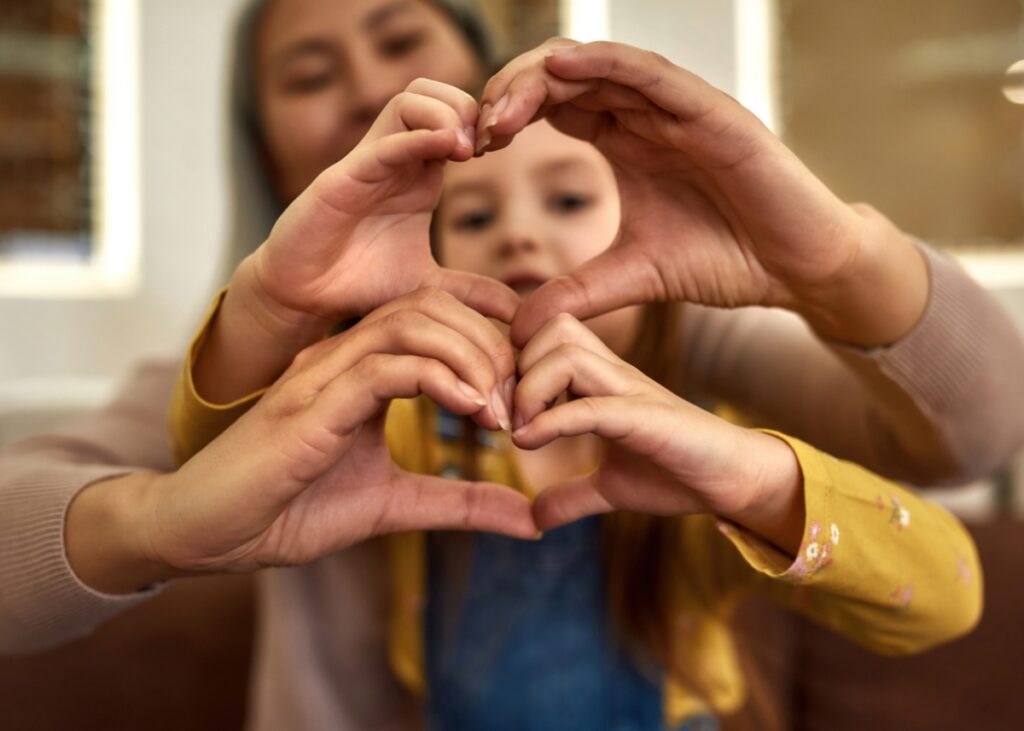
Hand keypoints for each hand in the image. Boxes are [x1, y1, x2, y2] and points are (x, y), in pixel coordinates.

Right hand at [150, 288, 531, 577]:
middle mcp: (342, 358)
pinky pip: (384, 365)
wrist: (205, 533)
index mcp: (361, 370)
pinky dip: (437, 379)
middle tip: (521, 402)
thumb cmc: (287, 511)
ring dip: (470, 358)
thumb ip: (458, 503)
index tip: (522, 399)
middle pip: (432, 307)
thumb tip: (528, 519)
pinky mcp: (309, 405)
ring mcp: (323, 375)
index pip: (437, 321)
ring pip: (411, 323)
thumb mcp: (394, 506)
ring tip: (500, 410)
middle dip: (490, 346)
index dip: (490, 348)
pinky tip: (471, 412)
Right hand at [194, 78, 520, 404]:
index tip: (505, 151)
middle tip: (486, 144)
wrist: (303, 298)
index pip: (454, 115)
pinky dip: (417, 138)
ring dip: (446, 113)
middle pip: (433, 91)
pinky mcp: (343, 180)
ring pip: (409, 101)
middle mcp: (395, 159)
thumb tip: (517, 310)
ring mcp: (368, 164)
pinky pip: (383, 144)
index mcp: (418, 174)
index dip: (483, 123)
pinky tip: (450, 149)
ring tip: (468, 149)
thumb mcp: (428, 285)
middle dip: (467, 106)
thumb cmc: (358, 283)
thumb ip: (471, 291)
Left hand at [476, 40, 926, 348]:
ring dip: (543, 78)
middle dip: (511, 94)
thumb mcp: (630, 277)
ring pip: (599, 68)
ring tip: (500, 102)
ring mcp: (680, 109)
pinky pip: (652, 74)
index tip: (469, 150)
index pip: (553, 107)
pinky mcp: (714, 113)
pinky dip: (606, 64)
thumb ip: (573, 294)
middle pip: (564, 79)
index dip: (506, 118)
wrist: (797, 271)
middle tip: (473, 129)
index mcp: (624, 141)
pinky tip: (560, 66)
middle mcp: (646, 115)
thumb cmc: (725, 261)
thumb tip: (517, 327)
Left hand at [511, 314, 804, 553]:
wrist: (732, 481)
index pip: (544, 335)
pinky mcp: (645, 417)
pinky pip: (589, 406)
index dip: (511, 364)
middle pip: (549, 329)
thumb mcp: (609, 487)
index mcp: (601, 378)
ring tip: (520, 429)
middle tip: (504, 415)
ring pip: (564, 353)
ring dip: (529, 390)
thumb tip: (534, 518)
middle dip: (514, 368)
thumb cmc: (676, 473)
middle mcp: (613, 373)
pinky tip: (529, 443)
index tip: (498, 410)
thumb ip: (570, 495)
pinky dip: (550, 423)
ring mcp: (630, 390)